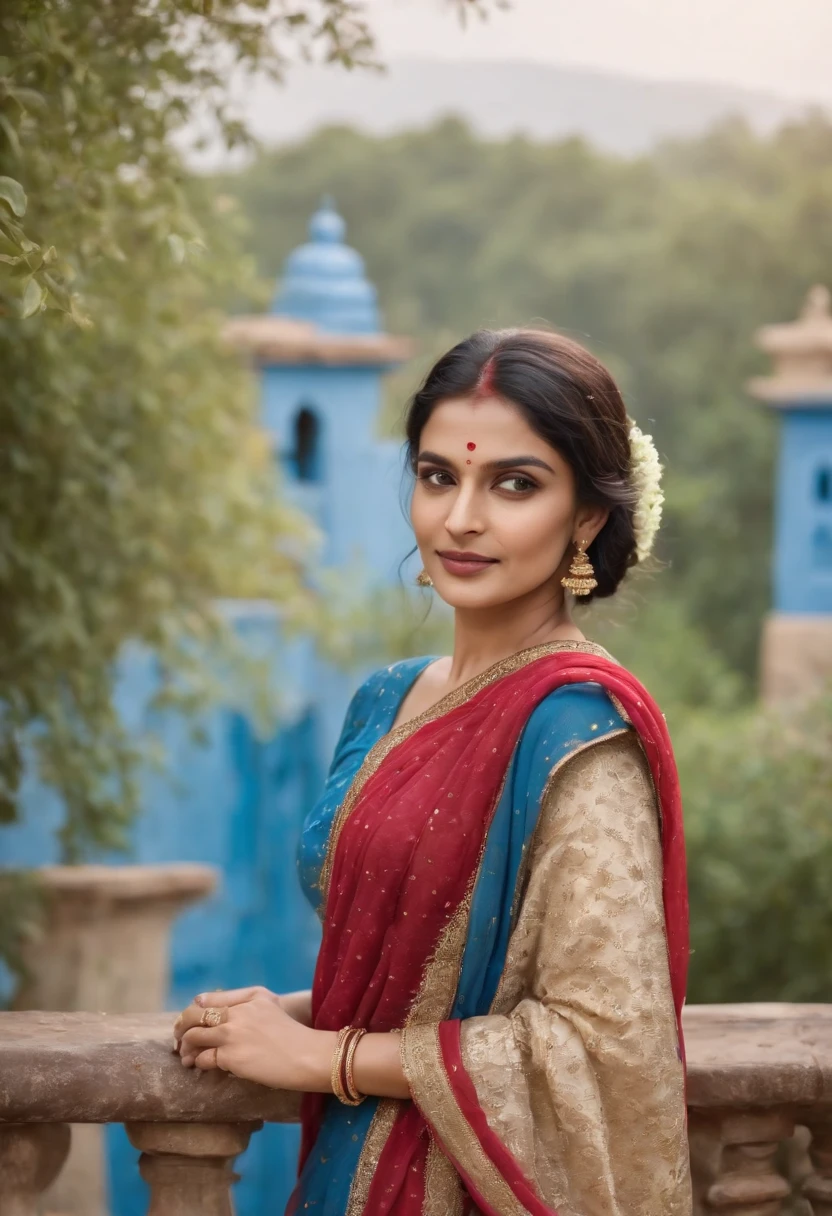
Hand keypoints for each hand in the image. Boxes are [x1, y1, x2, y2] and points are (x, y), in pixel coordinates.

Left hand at [173, 986, 335, 1091]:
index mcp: (250, 996)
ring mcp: (233, 1033)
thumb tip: (217, 1011)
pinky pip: (203, 1058)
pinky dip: (198, 1062)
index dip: (194, 1010)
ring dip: (185, 1047)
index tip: (189, 1020)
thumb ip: (246, 1004)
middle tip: (178, 1037)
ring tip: (185, 1056)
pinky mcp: (231, 1056)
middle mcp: (239, 1011)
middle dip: (181, 1026)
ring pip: (193, 1036)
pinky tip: (198, 1066)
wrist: (307, 1056)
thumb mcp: (272, 1006)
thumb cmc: (293, 1035)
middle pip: (195, 1014)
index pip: (208, 998)